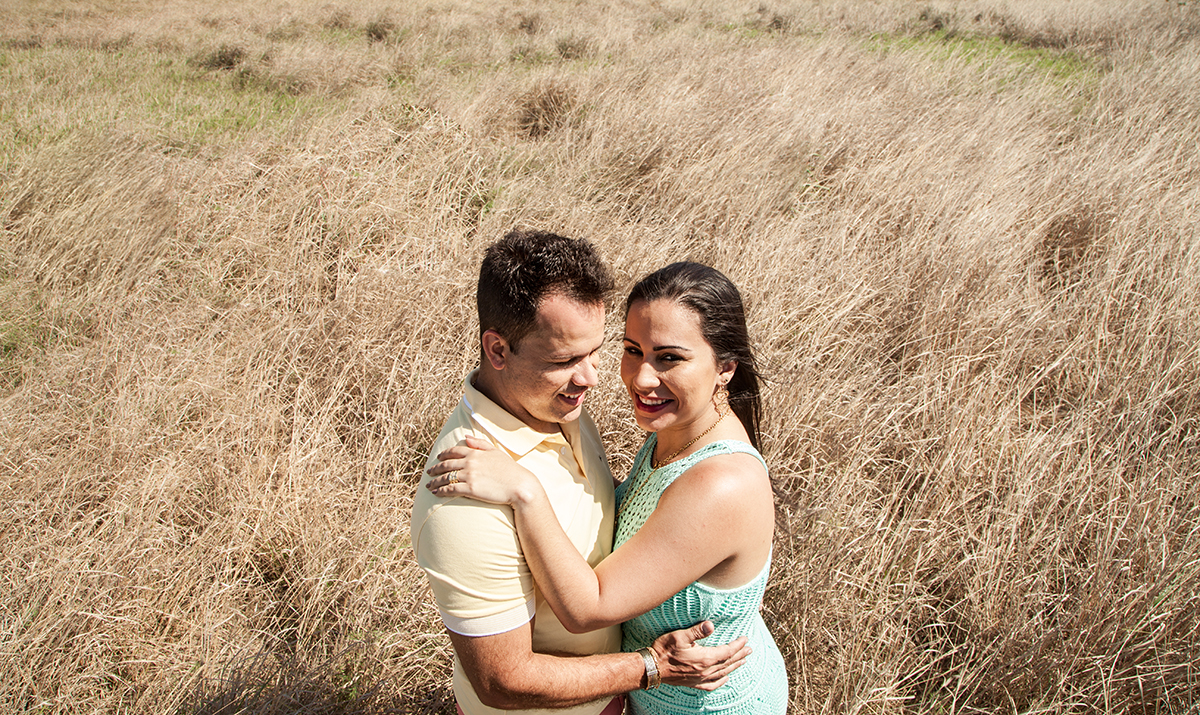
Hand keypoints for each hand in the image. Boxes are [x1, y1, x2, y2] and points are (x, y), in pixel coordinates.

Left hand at [426, 435, 540, 505]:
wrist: (519, 485)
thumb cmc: (510, 469)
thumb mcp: (496, 452)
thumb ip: (480, 444)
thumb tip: (466, 437)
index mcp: (475, 453)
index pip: (454, 451)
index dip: (443, 454)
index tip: (438, 457)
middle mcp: (470, 463)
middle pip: (446, 464)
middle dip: (435, 468)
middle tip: (428, 472)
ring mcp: (469, 476)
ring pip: (445, 477)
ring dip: (434, 481)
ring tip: (429, 485)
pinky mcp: (470, 489)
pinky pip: (450, 489)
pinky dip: (440, 491)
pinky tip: (435, 493)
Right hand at [650, 621, 749, 690]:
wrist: (652, 668)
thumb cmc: (664, 650)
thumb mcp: (680, 636)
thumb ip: (697, 631)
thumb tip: (711, 625)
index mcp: (705, 658)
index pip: (727, 651)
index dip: (738, 645)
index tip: (745, 639)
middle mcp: (706, 670)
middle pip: (728, 662)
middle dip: (740, 655)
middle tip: (750, 649)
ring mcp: (700, 678)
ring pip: (723, 673)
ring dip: (734, 666)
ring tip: (743, 661)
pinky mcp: (694, 683)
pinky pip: (712, 684)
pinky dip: (721, 681)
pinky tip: (725, 678)